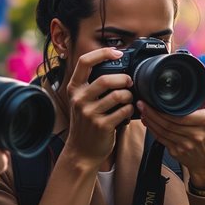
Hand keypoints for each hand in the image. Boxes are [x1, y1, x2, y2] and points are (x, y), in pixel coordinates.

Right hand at [61, 47, 134, 165]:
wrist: (81, 151)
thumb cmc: (86, 122)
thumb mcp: (82, 100)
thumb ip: (92, 85)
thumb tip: (117, 66)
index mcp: (74, 88)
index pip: (84, 61)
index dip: (103, 53)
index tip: (117, 53)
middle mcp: (79, 99)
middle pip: (106, 79)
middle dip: (124, 79)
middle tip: (129, 83)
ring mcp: (89, 113)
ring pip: (118, 95)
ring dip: (129, 96)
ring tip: (128, 99)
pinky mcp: (101, 126)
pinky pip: (123, 111)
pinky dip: (130, 109)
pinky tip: (127, 111)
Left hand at [138, 78, 204, 188]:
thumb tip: (204, 73)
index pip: (179, 116)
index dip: (161, 110)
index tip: (151, 100)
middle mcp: (196, 135)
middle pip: (168, 124)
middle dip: (151, 113)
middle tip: (142, 103)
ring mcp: (185, 145)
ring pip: (162, 132)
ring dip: (149, 121)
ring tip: (142, 111)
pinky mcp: (177, 152)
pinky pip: (161, 139)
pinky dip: (152, 130)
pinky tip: (147, 122)